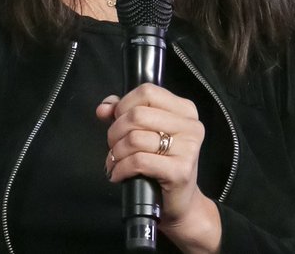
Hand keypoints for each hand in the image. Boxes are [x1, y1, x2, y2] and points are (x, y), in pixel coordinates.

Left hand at [97, 83, 220, 253]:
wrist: (179, 202)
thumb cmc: (162, 165)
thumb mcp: (146, 133)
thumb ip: (124, 114)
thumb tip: (104, 108)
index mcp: (185, 110)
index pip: (147, 91)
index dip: (124, 104)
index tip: (117, 120)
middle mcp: (191, 126)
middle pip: (137, 114)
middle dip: (115, 132)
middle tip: (114, 146)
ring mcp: (188, 148)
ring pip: (134, 138)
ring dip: (115, 153)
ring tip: (115, 162)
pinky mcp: (179, 171)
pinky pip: (138, 161)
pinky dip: (120, 168)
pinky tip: (119, 174)